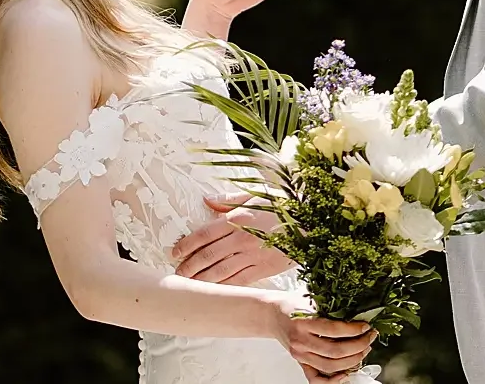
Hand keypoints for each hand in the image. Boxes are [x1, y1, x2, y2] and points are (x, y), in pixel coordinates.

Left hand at [172, 194, 287, 285]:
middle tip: (177, 273)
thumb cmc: (281, 205)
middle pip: (209, 256)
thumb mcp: (254, 195)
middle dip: (190, 266)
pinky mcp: (265, 269)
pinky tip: (214, 289)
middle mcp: (242, 239)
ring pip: (221, 271)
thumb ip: (228, 200)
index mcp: (238, 219)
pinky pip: (240, 280)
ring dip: (202, 279)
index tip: (175, 252)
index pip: (204, 235)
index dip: (187, 245)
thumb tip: (206, 199)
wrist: (310, 221)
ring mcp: (253, 256)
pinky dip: (225, 286)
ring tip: (189, 284)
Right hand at [254, 291, 376, 382]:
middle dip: (359, 346)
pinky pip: (316, 379)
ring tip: (363, 351)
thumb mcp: (310, 299)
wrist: (271, 314)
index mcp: (302, 322)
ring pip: (331, 366)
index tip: (366, 327)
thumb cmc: (291, 305)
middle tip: (369, 339)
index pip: (334, 330)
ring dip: (352, 361)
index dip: (354, 330)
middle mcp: (300, 341)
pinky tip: (345, 373)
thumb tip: (359, 314)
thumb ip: (330, 307)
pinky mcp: (300, 362)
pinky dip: (333, 381)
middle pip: (336, 351)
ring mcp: (300, 355)